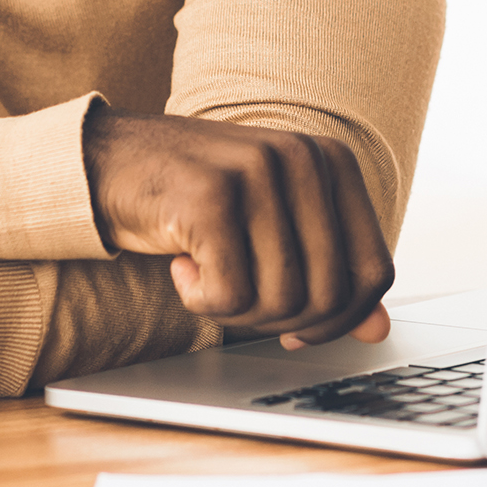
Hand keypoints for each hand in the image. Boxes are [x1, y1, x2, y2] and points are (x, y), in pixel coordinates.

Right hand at [84, 110, 393, 347]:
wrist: (110, 160)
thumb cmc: (198, 196)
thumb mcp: (273, 224)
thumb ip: (327, 270)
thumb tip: (376, 330)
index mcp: (329, 159)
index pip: (372, 271)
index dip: (339, 320)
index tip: (296, 326)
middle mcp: (300, 156)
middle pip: (327, 295)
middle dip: (279, 319)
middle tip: (236, 296)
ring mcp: (255, 170)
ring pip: (281, 300)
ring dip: (236, 310)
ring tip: (206, 273)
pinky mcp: (209, 196)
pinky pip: (230, 296)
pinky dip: (200, 300)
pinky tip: (181, 266)